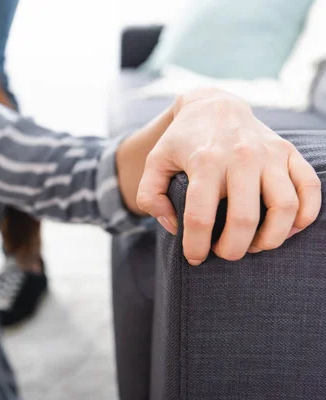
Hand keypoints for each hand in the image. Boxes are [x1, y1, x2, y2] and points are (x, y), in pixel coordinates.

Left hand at [135, 88, 321, 265]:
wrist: (214, 105)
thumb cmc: (182, 140)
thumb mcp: (155, 161)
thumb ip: (150, 195)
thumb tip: (174, 226)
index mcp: (204, 161)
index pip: (200, 216)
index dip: (196, 245)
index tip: (194, 258)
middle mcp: (240, 157)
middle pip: (244, 220)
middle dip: (232, 249)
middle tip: (224, 254)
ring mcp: (269, 154)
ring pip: (284, 208)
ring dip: (271, 238)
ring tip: (254, 245)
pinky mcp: (290, 153)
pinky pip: (310, 189)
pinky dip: (304, 216)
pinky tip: (285, 229)